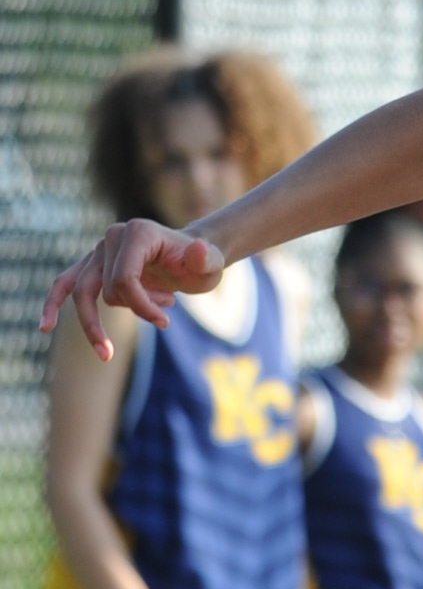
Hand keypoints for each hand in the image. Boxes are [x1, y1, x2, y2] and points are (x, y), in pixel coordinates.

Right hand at [41, 221, 226, 360]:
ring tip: (106, 354)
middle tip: (155, 328)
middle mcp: (112, 238)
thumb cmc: (202, 261)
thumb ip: (205, 258)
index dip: (141, 306)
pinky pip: (67, 284)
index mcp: (137, 233)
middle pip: (102, 287)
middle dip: (128, 312)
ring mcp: (100, 251)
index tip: (165, 320)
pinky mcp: (95, 265)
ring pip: (80, 291)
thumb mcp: (210, 262)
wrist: (194, 257)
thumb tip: (197, 249)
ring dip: (92, 324)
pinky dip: (54, 303)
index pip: (124, 278)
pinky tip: (44, 325)